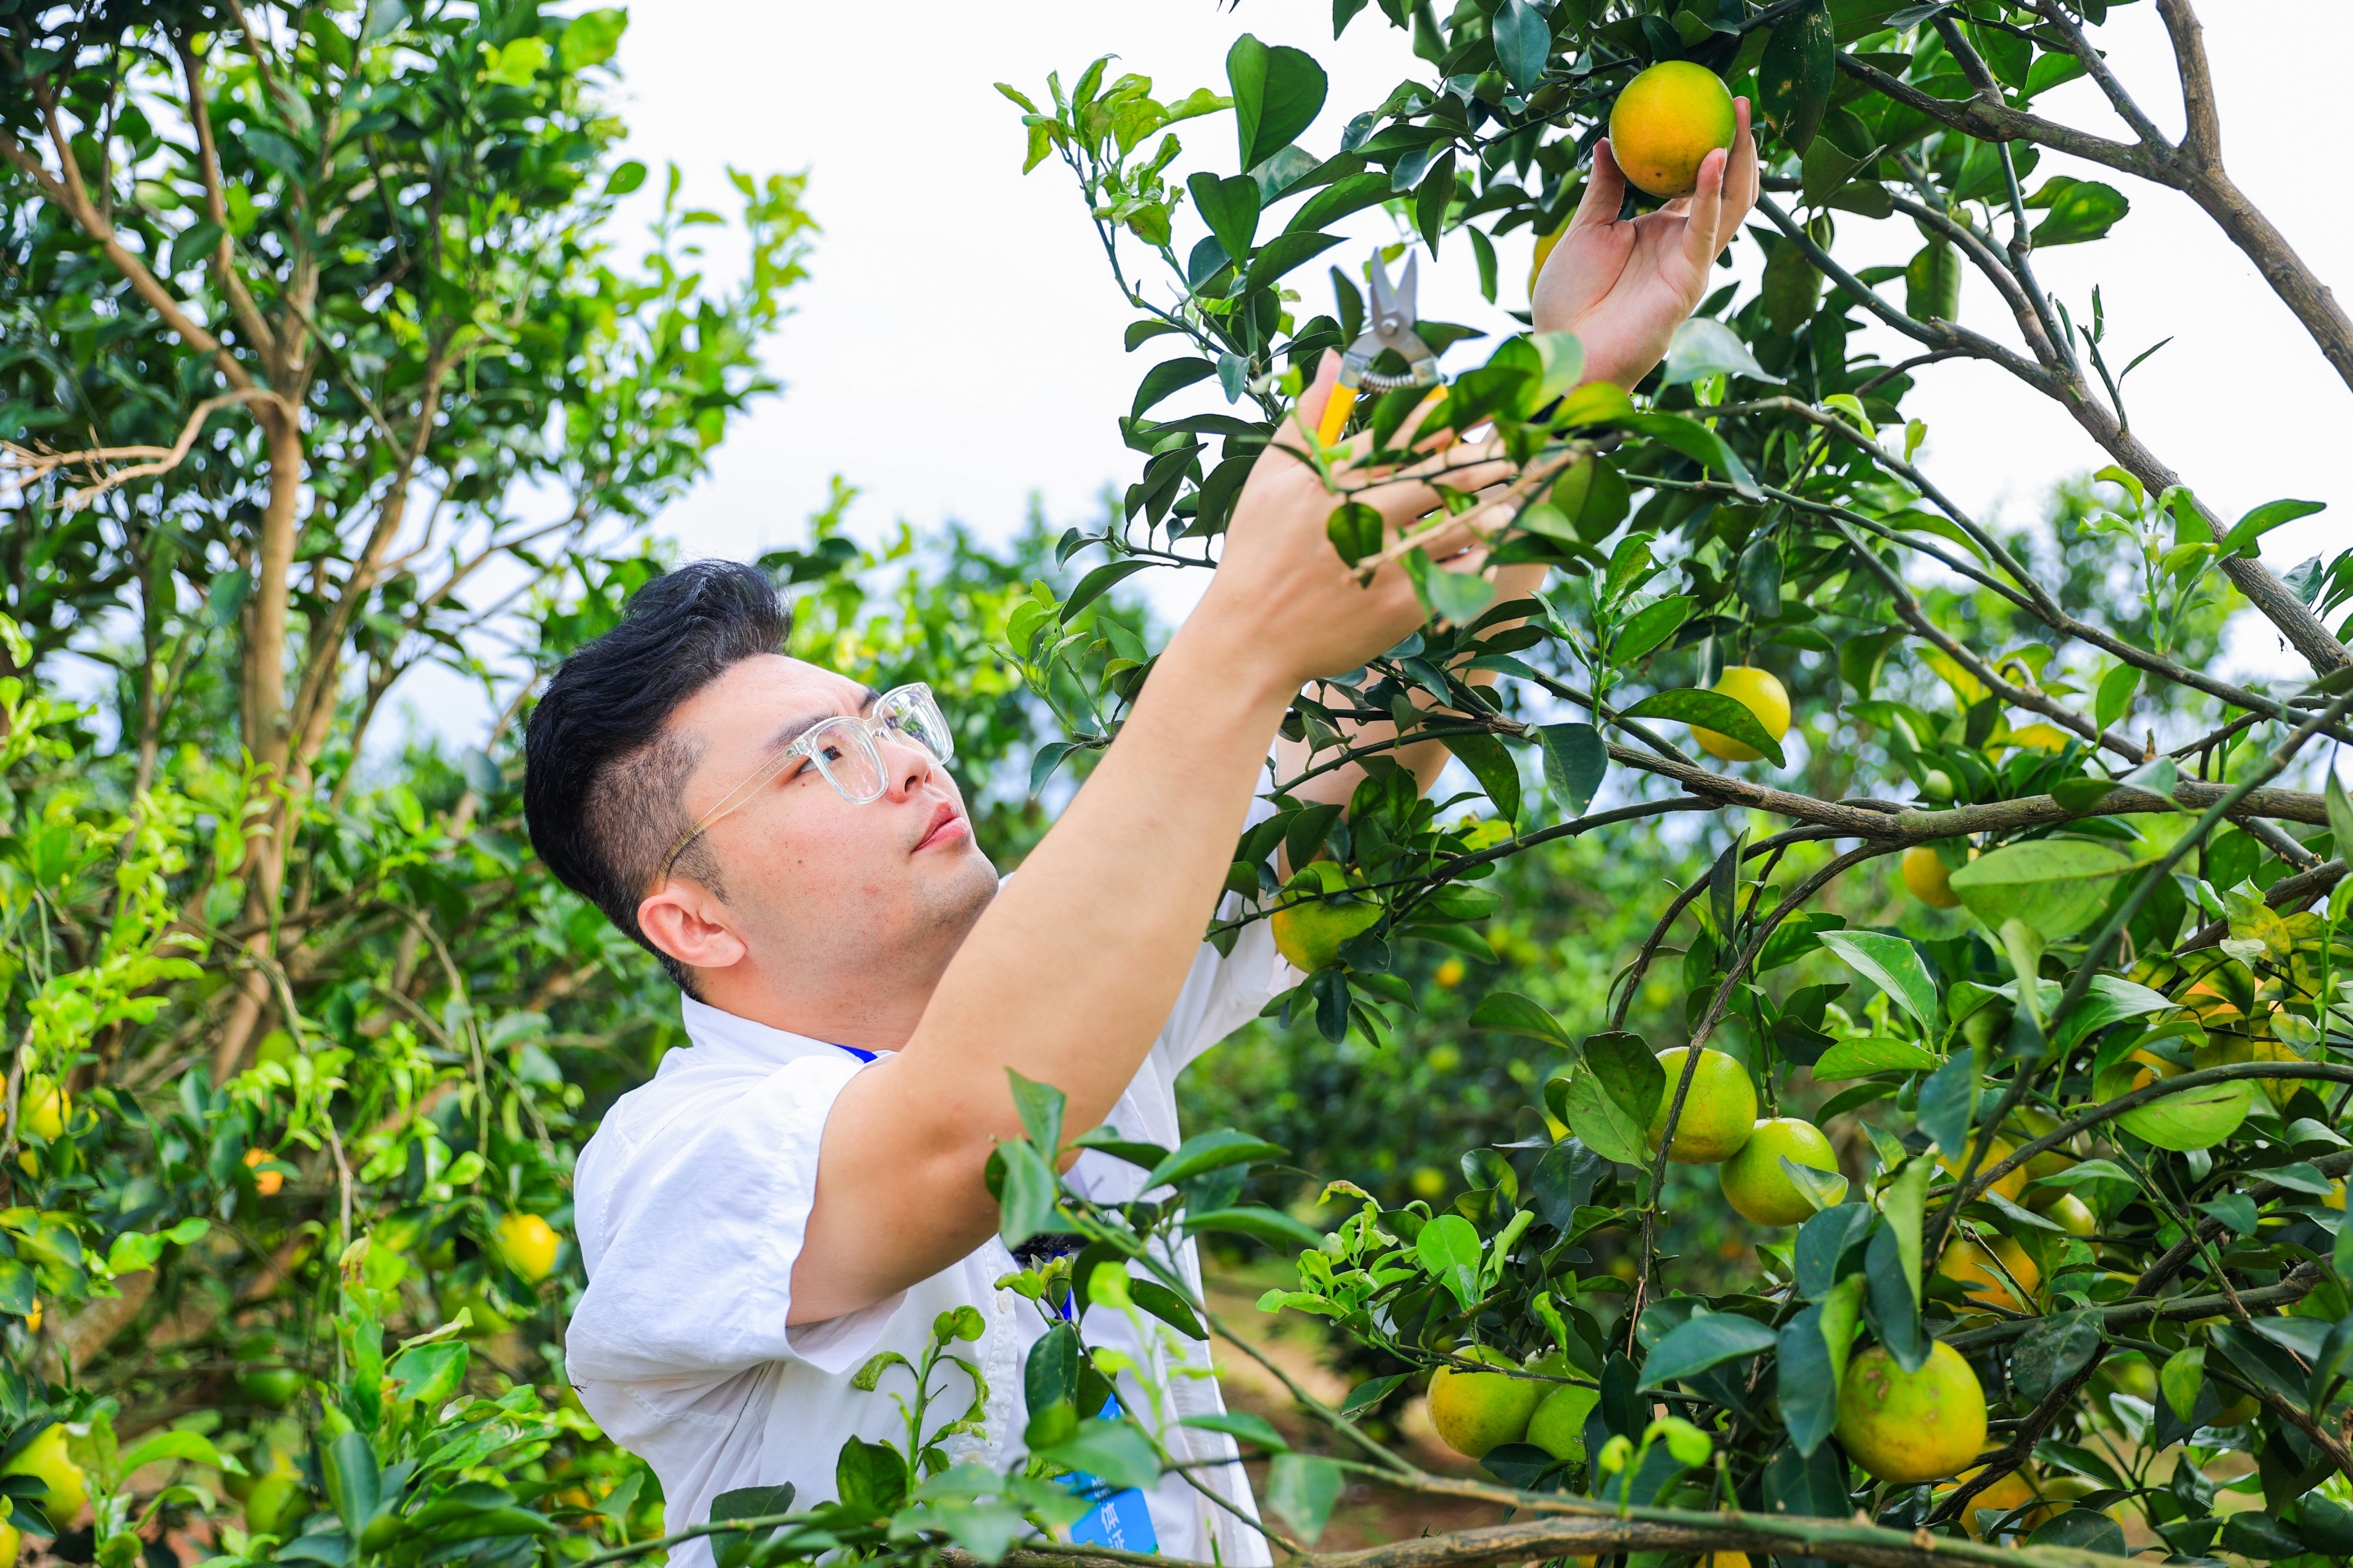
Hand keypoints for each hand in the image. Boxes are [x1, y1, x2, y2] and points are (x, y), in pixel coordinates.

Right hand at [1191, 352, 1515, 690]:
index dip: (1441, 417)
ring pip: (1455, 524)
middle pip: (1436, 475)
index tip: (1471, 407)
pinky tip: (1488, 548)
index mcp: (1330, 480)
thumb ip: (1310, 416)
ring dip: (1489, 508)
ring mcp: (1384, 561)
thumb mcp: (1272, 476)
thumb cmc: (1257, 553)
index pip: (1399, 434)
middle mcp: (1360, 516)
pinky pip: (1454, 574)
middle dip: (1479, 460)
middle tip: (1510, 449)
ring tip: (1510, 497)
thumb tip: (1333, 358)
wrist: (1251, 639)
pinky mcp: (1401, 604)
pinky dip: (1477, 559)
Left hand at [1532, 98, 1758, 389]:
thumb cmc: (1569, 301)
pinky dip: (1711, 193)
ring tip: (1739, 115)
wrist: (1565, 352)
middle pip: (1726, 187)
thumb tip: (1606, 140)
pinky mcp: (1689, 279)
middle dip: (1739, 144)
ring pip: (1732, 204)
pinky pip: (1706, 230)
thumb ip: (1604, 189)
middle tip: (1738, 99)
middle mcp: (1682, 244)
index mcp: (1659, 232)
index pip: (1695, 183)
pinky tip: (1713, 158)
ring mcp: (1691, 262)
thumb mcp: (1585, 230)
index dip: (1706, 145)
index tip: (1707, 105)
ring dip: (1739, 159)